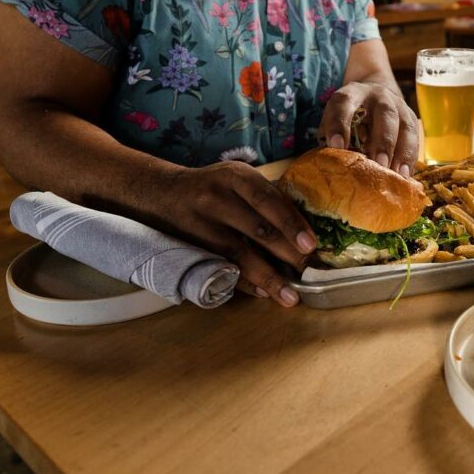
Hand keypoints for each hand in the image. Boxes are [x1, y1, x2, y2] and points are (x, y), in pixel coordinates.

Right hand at [161, 162, 317, 306]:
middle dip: (287, 254)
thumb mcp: (237, 177)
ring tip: (290, 296)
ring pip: (240, 254)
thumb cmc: (214, 186)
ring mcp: (202, 224)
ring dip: (268, 278)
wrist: (163, 194)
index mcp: (235, 176)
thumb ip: (264, 196)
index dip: (290, 223)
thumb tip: (305, 228)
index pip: (267, 200)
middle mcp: (217, 198)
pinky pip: (223, 268)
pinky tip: (264, 293)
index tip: (310, 245)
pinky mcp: (194, 247)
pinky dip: (245, 283)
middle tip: (309, 272)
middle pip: (258, 229)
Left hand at [318, 81, 419, 176]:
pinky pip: (415, 138)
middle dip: (383, 140)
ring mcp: (399, 106)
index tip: (336, 146)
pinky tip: (406, 176)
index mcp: (352, 94)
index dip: (339, 124)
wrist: (374, 95)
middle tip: (380, 164)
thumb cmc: (348, 115)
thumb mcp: (334, 119)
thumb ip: (329, 137)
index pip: (344, 104)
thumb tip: (331, 165)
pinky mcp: (411, 118)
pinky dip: (411, 158)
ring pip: (405, 126)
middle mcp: (378, 96)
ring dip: (403, 152)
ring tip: (398, 175)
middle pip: (385, 113)